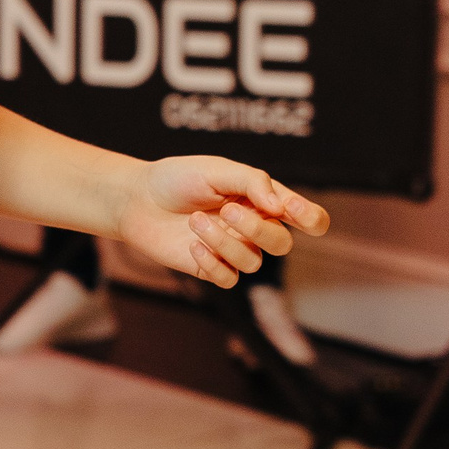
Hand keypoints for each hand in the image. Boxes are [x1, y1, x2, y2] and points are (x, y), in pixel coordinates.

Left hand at [116, 157, 329, 289]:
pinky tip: (192, 245)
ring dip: (225, 242)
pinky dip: (212, 262)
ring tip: (195, 221)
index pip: (308, 218)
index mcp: (265, 201)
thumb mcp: (218, 169)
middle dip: (257, 229)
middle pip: (282, 244)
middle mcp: (254, 228)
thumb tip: (281, 207)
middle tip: (227, 209)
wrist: (137, 198)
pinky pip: (229, 278)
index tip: (289, 209)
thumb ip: (253, 182)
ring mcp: (234, 250)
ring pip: (253, 263)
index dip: (311, 219)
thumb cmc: (178, 178)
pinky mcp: (211, 269)